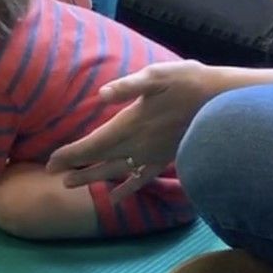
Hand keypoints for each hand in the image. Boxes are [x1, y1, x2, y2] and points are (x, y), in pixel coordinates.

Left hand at [46, 60, 213, 200]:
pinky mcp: (165, 158)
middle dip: (75, 167)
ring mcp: (152, 154)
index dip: (70, 154)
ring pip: (116, 171)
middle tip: (52, 174)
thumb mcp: (158, 75)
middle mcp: (138, 144)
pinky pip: (141, 178)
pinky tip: (116, 197)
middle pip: (99, 160)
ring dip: (92, 177)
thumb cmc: (187, 82)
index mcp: (130, 123)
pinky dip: (127, 188)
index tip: (50, 162)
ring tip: (71, 184)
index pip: (93, 144)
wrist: (222, 100)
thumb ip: (129, 86)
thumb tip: (102, 93)